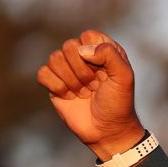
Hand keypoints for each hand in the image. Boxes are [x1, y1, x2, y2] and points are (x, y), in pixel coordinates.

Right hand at [35, 29, 143, 159]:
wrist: (107, 130)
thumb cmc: (119, 103)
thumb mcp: (124, 77)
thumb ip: (110, 55)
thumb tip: (83, 49)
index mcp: (103, 50)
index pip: (88, 36)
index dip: (93, 53)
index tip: (104, 72)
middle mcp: (84, 57)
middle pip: (69, 46)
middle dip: (82, 70)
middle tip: (94, 86)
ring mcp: (67, 70)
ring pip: (54, 58)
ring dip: (71, 80)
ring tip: (84, 93)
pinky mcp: (54, 83)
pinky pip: (43, 73)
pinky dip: (56, 87)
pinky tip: (70, 97)